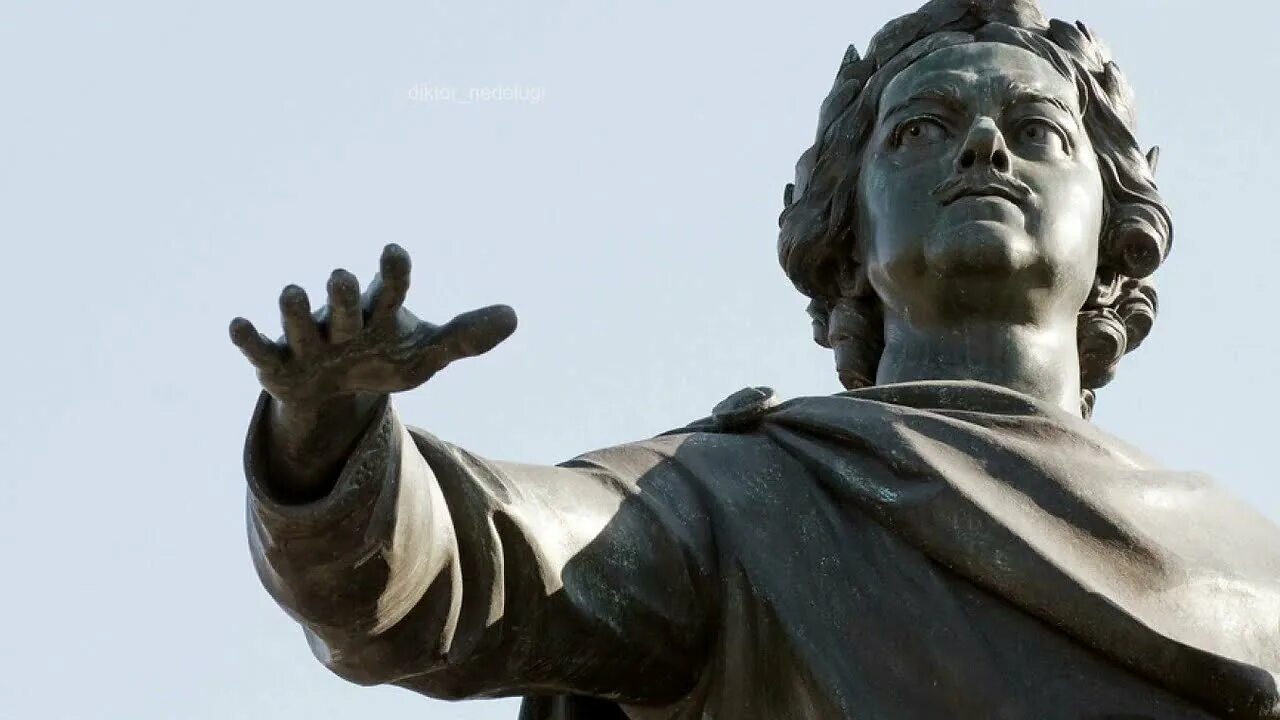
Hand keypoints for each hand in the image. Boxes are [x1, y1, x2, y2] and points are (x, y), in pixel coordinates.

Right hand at [229, 243, 516, 407]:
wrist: (335, 390)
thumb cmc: (381, 358)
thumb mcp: (425, 356)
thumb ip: (465, 337)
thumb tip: (513, 316)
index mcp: (379, 315)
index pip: (391, 290)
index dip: (393, 273)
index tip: (395, 252)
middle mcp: (342, 322)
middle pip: (345, 306)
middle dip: (344, 295)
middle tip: (343, 278)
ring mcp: (308, 341)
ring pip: (299, 322)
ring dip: (295, 310)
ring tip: (292, 292)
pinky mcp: (278, 364)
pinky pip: (260, 349)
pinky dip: (248, 338)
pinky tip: (238, 324)